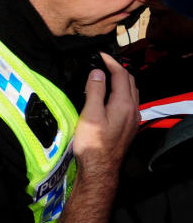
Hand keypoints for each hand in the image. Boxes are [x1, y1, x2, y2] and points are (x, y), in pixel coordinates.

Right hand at [72, 53, 138, 176]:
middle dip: (118, 69)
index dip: (111, 62)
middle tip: (103, 62)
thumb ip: (94, 91)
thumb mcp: (90, 114)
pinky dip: (122, 92)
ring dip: (121, 80)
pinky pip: (129, 102)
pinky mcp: (129, 126)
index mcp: (123, 104)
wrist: (101, 168)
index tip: (100, 54)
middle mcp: (133, 110)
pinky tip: (111, 95)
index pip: (121, 75)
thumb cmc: (93, 142)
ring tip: (107, 75)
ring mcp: (133, 119)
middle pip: (130, 82)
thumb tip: (97, 72)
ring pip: (132, 92)